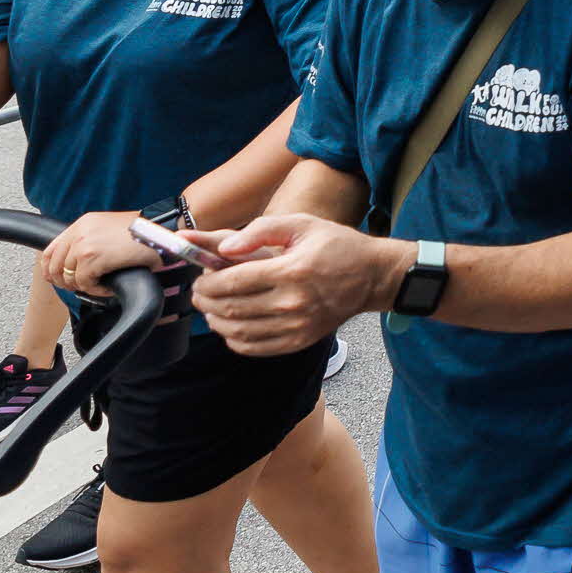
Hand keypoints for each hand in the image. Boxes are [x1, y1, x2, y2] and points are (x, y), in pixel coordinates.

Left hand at [39, 210, 162, 295]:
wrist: (158, 231)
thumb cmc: (142, 231)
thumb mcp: (109, 228)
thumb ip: (91, 239)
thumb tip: (80, 261)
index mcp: (82, 223)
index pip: (50, 249)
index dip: (50, 268)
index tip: (56, 279)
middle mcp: (79, 232)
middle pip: (56, 266)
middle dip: (66, 281)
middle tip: (82, 286)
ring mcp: (83, 245)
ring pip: (70, 277)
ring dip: (84, 286)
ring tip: (100, 285)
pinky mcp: (92, 258)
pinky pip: (84, 283)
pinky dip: (95, 289)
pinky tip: (107, 285)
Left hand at [196, 211, 406, 356]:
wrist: (371, 276)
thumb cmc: (336, 246)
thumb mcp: (301, 224)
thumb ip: (260, 230)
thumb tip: (223, 249)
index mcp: (291, 271)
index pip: (233, 282)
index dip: (208, 282)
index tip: (200, 277)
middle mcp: (293, 303)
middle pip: (231, 308)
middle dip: (206, 301)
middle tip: (200, 292)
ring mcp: (297, 326)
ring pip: (238, 332)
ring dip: (216, 322)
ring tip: (211, 309)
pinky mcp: (299, 341)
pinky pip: (255, 348)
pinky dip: (234, 340)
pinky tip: (231, 327)